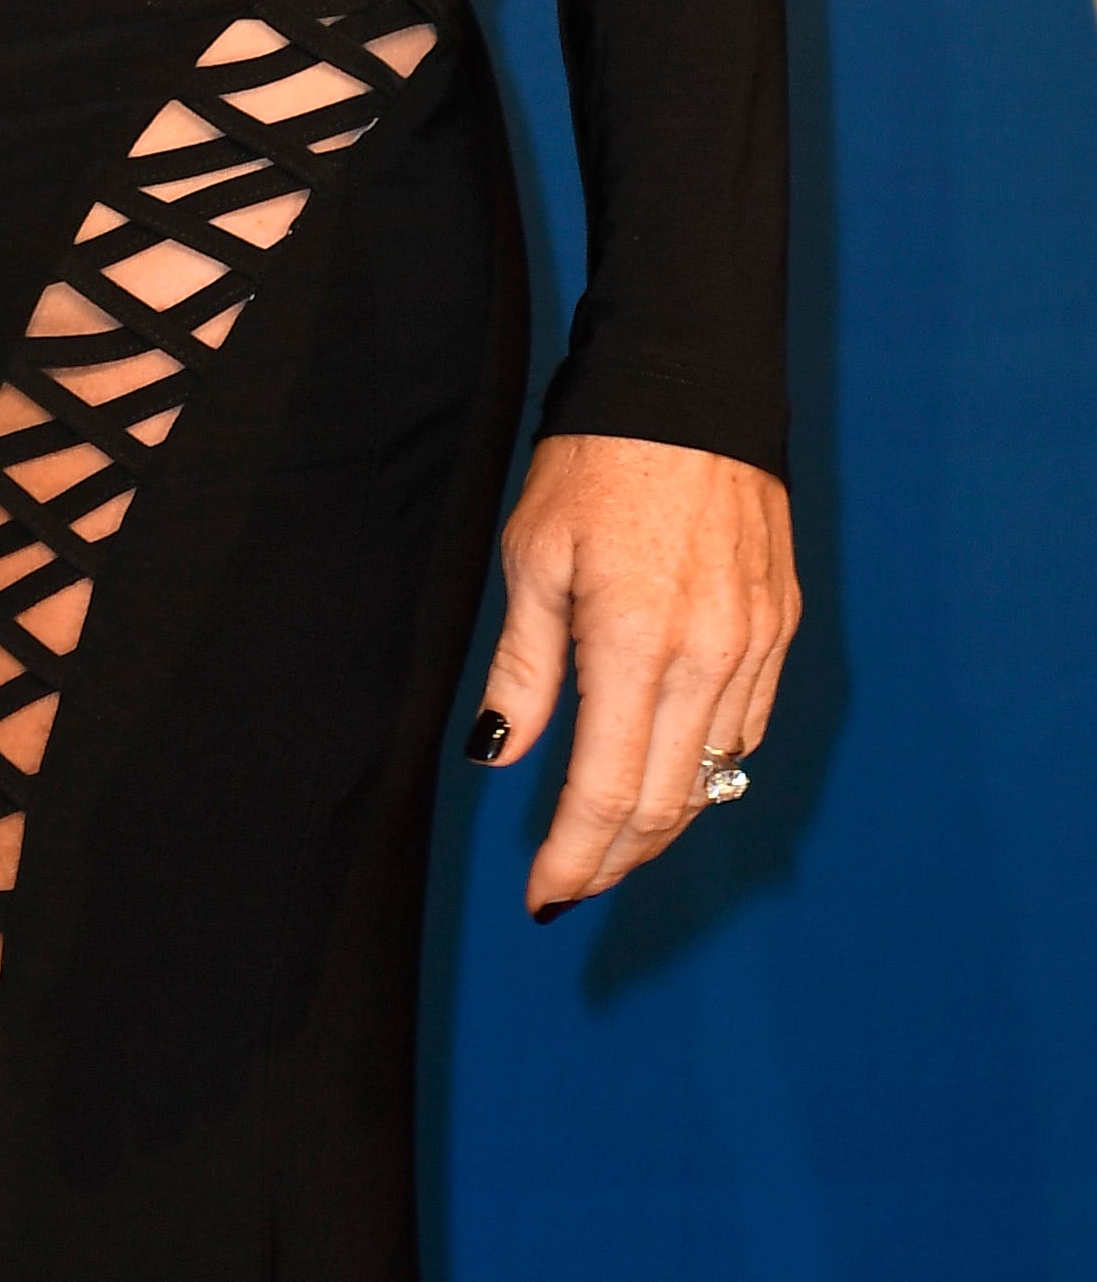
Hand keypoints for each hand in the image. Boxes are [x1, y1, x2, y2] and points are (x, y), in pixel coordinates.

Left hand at [472, 432, 799, 912]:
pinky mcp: (782, 628)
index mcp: (638, 646)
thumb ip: (524, 668)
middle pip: (668, 804)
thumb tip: (499, 755)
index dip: (573, 855)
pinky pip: (746, 728)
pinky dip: (706, 768)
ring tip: (608, 844)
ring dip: (662, 822)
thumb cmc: (595, 465)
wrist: (691, 388)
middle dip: (615, 858)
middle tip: (569, 882)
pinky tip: (668, 774)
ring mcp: (757, 647)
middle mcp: (711, 660)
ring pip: (714, 776)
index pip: (609, 793)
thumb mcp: (533, 557)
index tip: (542, 893)